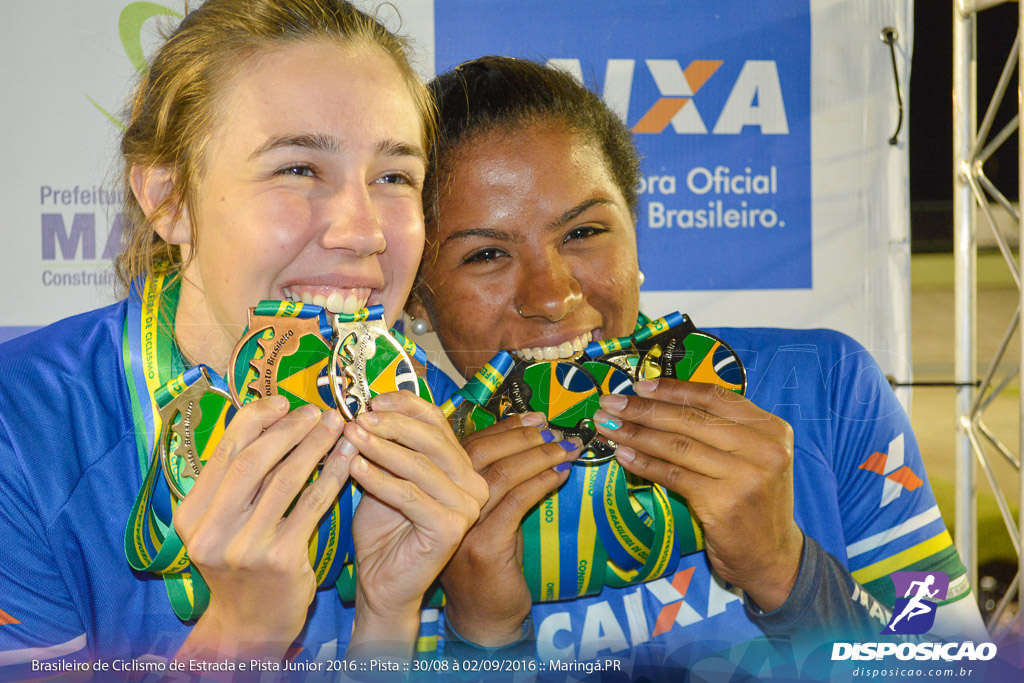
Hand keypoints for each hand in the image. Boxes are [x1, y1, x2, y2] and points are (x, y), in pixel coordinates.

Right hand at [171, 396, 352, 660]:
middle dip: (289, 428)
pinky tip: (349, 458)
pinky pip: (312, 505)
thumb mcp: (225, 524)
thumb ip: (239, 480)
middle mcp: (211, 530)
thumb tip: (272, 419)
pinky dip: (332, 475)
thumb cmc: (243, 564)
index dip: (256, 418)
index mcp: (191, 513)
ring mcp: (244, 546)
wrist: (250, 626)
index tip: (284, 401)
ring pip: (285, 479)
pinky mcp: (280, 559)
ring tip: (337, 425)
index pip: (225, 450)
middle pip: (252, 459)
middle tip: (317, 411)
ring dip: (315, 445)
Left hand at [342, 391, 488, 659]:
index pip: (437, 421)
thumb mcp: (383, 475)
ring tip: (351, 437)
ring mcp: (467, 507)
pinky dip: (379, 479)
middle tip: (359, 418)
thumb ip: (384, 444)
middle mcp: (472, 483)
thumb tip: (365, 406)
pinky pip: (410, 496)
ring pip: (420, 465)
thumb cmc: (381, 528)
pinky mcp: (452, 529)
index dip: (406, 405)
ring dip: (381, 448)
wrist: (381, 581)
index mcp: (460, 464)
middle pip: (433, 439)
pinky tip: (354, 467)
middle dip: (392, 424)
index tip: (372, 399)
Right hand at [441, 413, 580, 646]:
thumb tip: (530, 445)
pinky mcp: (484, 546)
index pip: (469, 445)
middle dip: (521, 435)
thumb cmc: (489, 566)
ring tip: (565, 448)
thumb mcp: (489, 518)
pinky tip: (560, 475)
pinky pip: (515, 503)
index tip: (534, 416)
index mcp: (441, 490)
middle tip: (552, 428)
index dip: (504, 427)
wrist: (482, 619)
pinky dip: (540, 483)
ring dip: (538, 456)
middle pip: (479, 452)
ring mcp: (462, 526)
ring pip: (499, 475)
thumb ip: (497, 485)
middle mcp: (444, 503)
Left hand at [593, 378, 801, 610]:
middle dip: (643, 408)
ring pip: (677, 445)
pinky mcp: (724, 502)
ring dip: (635, 433)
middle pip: (690, 419)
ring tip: (608, 426)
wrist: (772, 556)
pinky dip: (644, 463)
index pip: (713, 397)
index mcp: (770, 428)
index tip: (639, 385)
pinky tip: (622, 455)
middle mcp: (763, 448)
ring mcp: (745, 475)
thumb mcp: (751, 458)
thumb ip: (720, 431)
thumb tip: (660, 402)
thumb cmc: (753, 502)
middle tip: (610, 402)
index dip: (673, 389)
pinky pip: (673, 475)